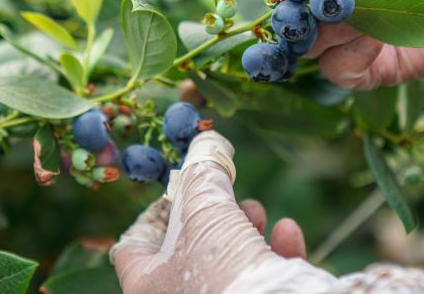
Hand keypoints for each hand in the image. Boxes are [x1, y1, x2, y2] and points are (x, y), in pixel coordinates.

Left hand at [111, 131, 423, 292]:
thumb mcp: (206, 210)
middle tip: (225, 192)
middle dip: (211, 213)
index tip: (183, 187)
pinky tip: (288, 232)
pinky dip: (275, 252)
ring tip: (256, 210)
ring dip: (244, 228)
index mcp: (148, 284)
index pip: (134, 244)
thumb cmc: (223, 270)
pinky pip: (261, 278)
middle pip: (187, 247)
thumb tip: (206, 143)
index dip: (158, 210)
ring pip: (227, 261)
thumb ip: (203, 174)